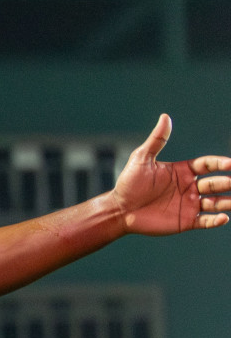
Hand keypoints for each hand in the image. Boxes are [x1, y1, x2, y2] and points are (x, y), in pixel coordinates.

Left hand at [109, 115, 230, 234]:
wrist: (119, 209)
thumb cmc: (129, 183)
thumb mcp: (142, 159)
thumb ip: (157, 140)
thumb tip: (165, 116)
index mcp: (183, 171)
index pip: (208, 164)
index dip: (220, 163)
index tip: (229, 164)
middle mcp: (190, 187)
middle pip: (215, 183)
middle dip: (227, 181)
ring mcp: (189, 204)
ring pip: (216, 202)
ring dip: (227, 201)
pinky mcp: (185, 221)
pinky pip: (205, 221)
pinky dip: (216, 221)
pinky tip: (223, 218)